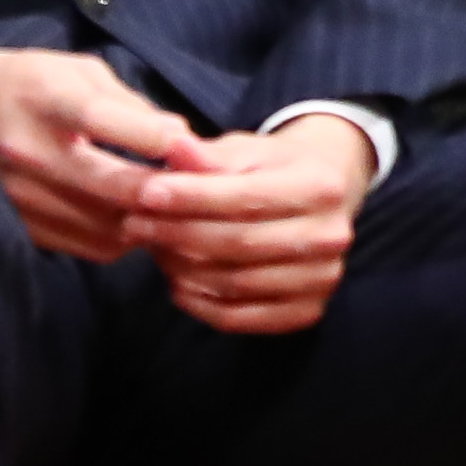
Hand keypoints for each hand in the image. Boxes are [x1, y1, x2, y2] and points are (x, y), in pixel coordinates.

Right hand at [0, 42, 201, 260]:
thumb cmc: (24, 83)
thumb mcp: (75, 70)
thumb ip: (128, 104)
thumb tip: (182, 139)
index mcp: (45, 98)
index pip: (100, 118)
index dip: (151, 134)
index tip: (189, 143)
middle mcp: (29, 150)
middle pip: (111, 186)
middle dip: (166, 192)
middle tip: (203, 188)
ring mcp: (20, 194)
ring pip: (104, 226)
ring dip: (148, 221)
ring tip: (178, 208)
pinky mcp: (20, 225)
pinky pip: (86, 246)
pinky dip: (121, 238)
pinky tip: (139, 221)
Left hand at [130, 114, 380, 331]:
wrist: (322, 200)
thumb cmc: (273, 170)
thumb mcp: (246, 151)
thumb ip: (209, 156)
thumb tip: (175, 148)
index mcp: (321, 186)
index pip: (244, 198)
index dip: (190, 198)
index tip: (145, 194)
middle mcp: (330, 236)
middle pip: (238, 243)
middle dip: (177, 233)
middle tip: (134, 223)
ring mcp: (322, 279)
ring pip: (234, 283)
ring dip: (182, 269)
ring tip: (153, 249)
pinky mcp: (306, 312)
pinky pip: (239, 318)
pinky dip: (199, 305)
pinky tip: (177, 282)